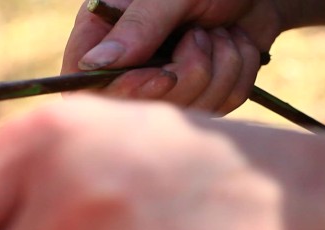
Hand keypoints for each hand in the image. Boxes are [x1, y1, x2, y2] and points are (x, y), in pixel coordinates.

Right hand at [61, 0, 283, 114]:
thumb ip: (138, 26)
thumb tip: (95, 63)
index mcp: (106, 31)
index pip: (87, 83)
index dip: (125, 91)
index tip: (164, 75)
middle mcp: (131, 62)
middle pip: (142, 106)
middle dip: (187, 74)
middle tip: (200, 33)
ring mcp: (167, 83)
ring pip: (187, 108)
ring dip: (219, 68)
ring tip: (220, 32)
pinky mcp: (201, 94)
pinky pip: (219, 107)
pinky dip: (237, 74)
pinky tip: (235, 45)